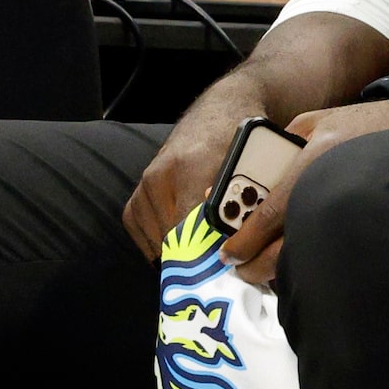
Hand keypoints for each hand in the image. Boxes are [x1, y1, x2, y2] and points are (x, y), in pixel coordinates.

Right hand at [123, 77, 263, 259]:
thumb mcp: (253, 169)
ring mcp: (145, 185)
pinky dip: (159, 243)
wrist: (218, 113)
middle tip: (216, 273)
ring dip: (177, 252)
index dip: (205, 257)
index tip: (219, 275)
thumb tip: (246, 248)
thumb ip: (244, 205)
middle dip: (194, 258)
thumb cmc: (243, 143)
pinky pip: (141, 231)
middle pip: (172, 238)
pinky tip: (182, 247)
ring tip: (202, 261)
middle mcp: (162, 177)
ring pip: (155, 238)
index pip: (190, 229)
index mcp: (192, 169)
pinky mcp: (136, 194)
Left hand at [216, 94, 388, 284]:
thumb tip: (249, 175)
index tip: (229, 253)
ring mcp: (350, 208)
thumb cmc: (365, 122)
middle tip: (242, 268)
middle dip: (256, 264)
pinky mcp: (365, 218)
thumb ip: (278, 144)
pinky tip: (298, 256)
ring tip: (265, 268)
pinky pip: (328, 244)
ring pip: (306, 253)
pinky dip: (306, 256)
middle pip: (284, 246)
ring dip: (280, 268)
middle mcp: (329, 189)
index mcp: (311, 162)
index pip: (269, 213)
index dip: (245, 239)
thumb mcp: (312, 121)